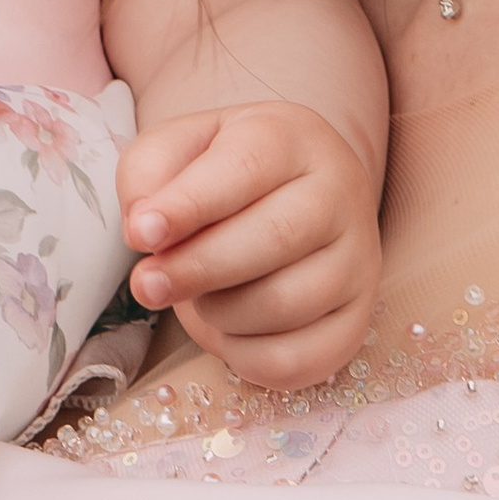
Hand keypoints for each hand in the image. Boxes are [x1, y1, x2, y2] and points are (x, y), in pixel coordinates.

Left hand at [115, 100, 380, 389]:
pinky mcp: (355, 320)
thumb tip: (144, 229)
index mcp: (293, 139)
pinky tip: (228, 330)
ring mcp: (358, 261)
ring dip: (219, 312)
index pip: (246, 167)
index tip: (140, 235)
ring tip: (198, 295)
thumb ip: (149, 174)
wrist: (286, 197)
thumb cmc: (220, 174)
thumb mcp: (177, 149)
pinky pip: (298, 360)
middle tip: (146, 284)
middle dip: (196, 269)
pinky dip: (246, 357)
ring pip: (285, 305)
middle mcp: (340, 195)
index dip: (188, 205)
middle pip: (273, 239)